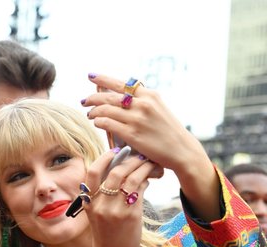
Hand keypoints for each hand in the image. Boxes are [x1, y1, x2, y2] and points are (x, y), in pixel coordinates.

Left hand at [81, 74, 219, 221]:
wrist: (181, 150)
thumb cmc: (168, 131)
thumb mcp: (158, 108)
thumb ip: (142, 100)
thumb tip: (122, 95)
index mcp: (149, 95)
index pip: (121, 83)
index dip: (103, 79)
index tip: (90, 76)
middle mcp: (143, 104)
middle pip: (110, 96)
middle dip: (93, 97)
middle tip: (84, 100)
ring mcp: (137, 119)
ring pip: (106, 110)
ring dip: (94, 111)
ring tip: (90, 114)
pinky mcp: (132, 134)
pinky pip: (108, 124)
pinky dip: (99, 122)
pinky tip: (97, 123)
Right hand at [81, 149, 161, 246]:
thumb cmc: (107, 234)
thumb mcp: (97, 214)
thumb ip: (103, 194)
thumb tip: (122, 170)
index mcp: (89, 202)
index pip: (93, 172)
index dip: (104, 158)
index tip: (115, 150)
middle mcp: (99, 204)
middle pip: (116, 172)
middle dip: (131, 159)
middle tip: (140, 155)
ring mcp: (115, 210)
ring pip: (131, 178)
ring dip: (143, 167)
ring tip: (150, 163)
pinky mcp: (130, 215)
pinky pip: (140, 190)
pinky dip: (147, 180)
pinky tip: (152, 178)